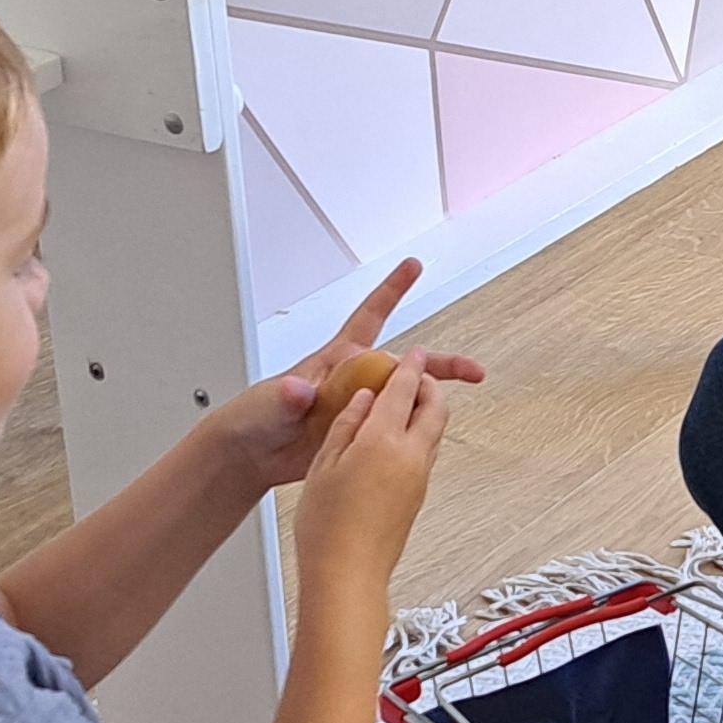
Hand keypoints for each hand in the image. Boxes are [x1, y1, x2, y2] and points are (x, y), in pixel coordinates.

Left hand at [208, 260, 485, 496]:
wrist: (250, 455)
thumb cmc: (253, 417)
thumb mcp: (268, 403)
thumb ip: (285, 395)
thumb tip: (298, 388)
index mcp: (335, 360)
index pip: (368, 317)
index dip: (391, 290)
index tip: (412, 266)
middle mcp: (352, 380)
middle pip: (404, 366)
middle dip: (438, 364)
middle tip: (471, 370)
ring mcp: (357, 408)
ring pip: (404, 399)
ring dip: (432, 400)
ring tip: (456, 408)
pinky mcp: (358, 435)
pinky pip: (392, 428)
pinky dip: (412, 429)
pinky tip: (427, 438)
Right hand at [289, 366, 447, 601]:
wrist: (347, 574)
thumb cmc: (327, 525)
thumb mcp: (324, 462)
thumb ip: (346, 424)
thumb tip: (363, 400)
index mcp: (384, 440)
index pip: (404, 389)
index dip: (407, 366)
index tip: (411, 353)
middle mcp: (411, 456)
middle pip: (435, 407)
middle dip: (429, 384)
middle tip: (415, 375)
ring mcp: (420, 478)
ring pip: (435, 431)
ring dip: (428, 409)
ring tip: (408, 403)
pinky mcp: (419, 497)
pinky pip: (426, 453)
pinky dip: (420, 435)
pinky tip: (398, 440)